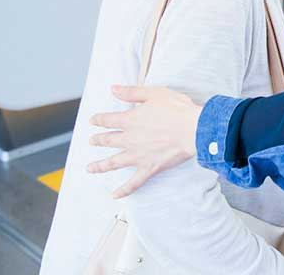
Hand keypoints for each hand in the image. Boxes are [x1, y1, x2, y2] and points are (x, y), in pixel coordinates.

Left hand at [87, 85, 201, 198]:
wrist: (193, 129)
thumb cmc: (177, 109)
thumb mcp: (154, 93)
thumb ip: (132, 92)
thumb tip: (113, 89)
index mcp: (130, 120)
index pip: (109, 120)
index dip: (99, 119)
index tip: (93, 120)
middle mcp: (130, 139)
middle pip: (109, 140)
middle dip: (99, 140)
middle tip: (92, 141)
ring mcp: (138, 155)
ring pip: (114, 162)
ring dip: (101, 165)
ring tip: (91, 168)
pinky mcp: (150, 167)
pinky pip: (134, 182)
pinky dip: (124, 190)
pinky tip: (115, 195)